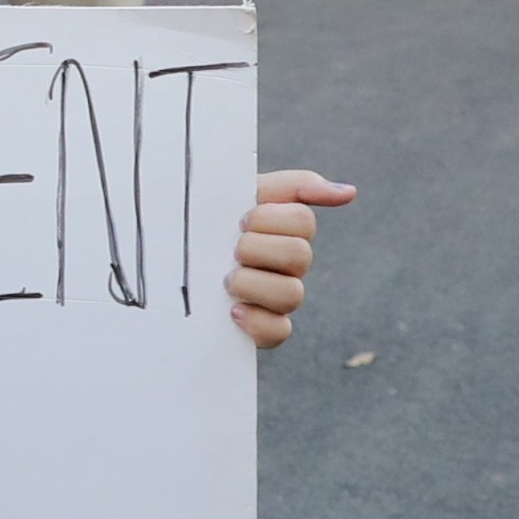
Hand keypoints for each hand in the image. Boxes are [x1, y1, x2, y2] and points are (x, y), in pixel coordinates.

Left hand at [222, 165, 357, 346]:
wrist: (169, 255)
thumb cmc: (208, 221)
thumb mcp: (242, 193)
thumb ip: (294, 186)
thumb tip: (349, 193)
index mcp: (287, 230)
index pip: (303, 221)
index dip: (269, 219)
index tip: (240, 220)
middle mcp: (289, 265)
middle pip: (300, 256)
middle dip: (257, 249)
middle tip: (231, 250)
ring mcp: (279, 298)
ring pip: (292, 295)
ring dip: (253, 284)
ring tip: (226, 281)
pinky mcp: (265, 329)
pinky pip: (279, 332)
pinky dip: (257, 322)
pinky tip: (232, 310)